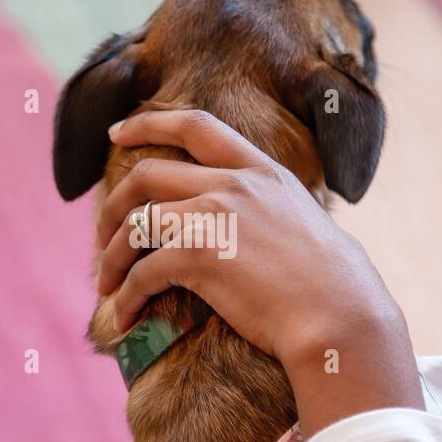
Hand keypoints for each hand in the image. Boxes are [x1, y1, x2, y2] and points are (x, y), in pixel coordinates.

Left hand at [97, 109, 421, 434]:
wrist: (339, 317)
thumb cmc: (333, 287)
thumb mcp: (306, 224)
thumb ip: (272, 211)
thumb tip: (254, 226)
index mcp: (262, 171)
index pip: (196, 126)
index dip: (149, 124)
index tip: (116, 133)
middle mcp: (235, 184)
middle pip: (149, 173)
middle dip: (114, 202)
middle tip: (102, 232)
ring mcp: (215, 217)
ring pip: (136, 224)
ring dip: (112, 256)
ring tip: (106, 284)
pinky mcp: (198, 257)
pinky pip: (142, 273)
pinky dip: (126, 297)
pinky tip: (125, 317)